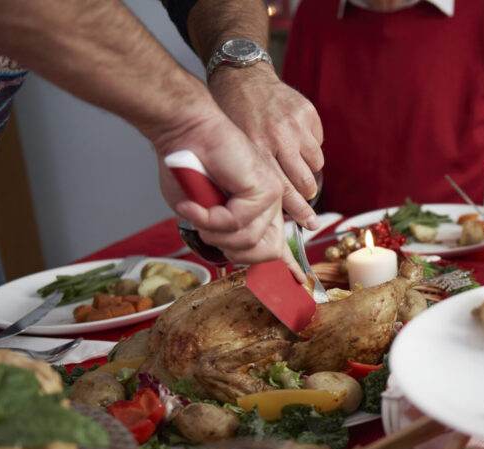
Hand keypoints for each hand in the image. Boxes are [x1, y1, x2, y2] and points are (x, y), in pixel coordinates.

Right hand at [152, 108, 307, 283]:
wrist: (184, 132)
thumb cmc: (187, 167)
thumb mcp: (201, 211)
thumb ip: (219, 232)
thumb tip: (231, 254)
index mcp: (259, 210)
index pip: (279, 246)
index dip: (288, 267)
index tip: (298, 282)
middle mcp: (270, 205)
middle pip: (265, 253)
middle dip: (231, 250)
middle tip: (206, 229)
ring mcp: (270, 196)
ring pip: (247, 240)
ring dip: (212, 231)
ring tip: (196, 209)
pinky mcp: (264, 188)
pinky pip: (236, 222)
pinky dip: (209, 217)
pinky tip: (195, 204)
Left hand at [209, 64, 323, 230]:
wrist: (242, 78)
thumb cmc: (234, 117)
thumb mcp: (236, 147)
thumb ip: (254, 173)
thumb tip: (273, 207)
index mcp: (257, 149)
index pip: (283, 189)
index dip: (299, 210)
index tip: (310, 225)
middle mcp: (278, 137)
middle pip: (305, 180)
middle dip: (307, 193)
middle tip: (306, 197)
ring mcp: (295, 124)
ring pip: (316, 164)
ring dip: (309, 169)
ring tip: (295, 163)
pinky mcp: (307, 113)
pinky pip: (318, 142)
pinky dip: (310, 147)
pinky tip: (295, 140)